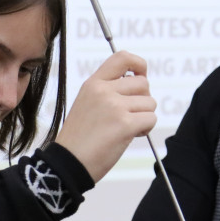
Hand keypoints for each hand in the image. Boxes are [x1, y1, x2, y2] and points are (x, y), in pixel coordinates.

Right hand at [55, 51, 156, 182]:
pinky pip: (151, 119)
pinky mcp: (125, 123)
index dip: (138, 64)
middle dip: (143, 100)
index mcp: (93, 83)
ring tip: (126, 128)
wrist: (68, 163)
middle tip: (130, 115)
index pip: (122, 57)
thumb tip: (137, 85)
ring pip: (150, 103)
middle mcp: (104, 90)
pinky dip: (146, 129)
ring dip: (144, 117)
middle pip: (143, 83)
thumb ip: (108, 91)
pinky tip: (129, 136)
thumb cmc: (79, 139)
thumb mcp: (87, 103)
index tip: (140, 75)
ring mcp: (115, 106)